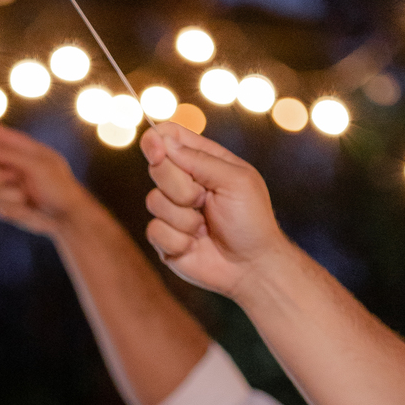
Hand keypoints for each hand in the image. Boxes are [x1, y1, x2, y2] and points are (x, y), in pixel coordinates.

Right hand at [0, 122, 91, 237]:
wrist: (66, 216)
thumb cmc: (58, 185)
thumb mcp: (37, 164)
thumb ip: (8, 154)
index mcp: (18, 148)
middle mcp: (7, 167)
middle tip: (4, 177)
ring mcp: (5, 188)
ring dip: (7, 193)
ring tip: (26, 194)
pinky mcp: (6, 207)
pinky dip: (14, 208)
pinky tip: (27, 206)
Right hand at [140, 123, 286, 296]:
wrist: (251, 266)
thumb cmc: (250, 220)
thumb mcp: (235, 180)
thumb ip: (200, 160)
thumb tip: (163, 142)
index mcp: (202, 161)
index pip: (169, 138)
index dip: (157, 139)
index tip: (156, 149)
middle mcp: (183, 183)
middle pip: (157, 167)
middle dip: (180, 187)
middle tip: (203, 200)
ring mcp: (172, 211)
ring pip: (154, 201)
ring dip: (184, 218)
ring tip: (205, 227)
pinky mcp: (164, 239)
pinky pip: (154, 230)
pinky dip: (178, 239)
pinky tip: (195, 245)